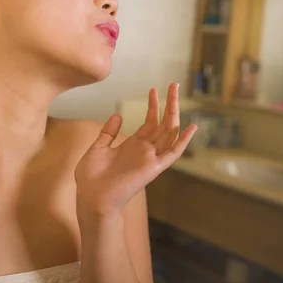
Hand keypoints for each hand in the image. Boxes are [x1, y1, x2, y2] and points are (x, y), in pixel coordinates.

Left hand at [75, 83, 197, 216]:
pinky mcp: (153, 168)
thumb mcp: (98, 148)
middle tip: (173, 84)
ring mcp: (150, 158)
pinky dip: (183, 141)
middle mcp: (144, 151)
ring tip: (176, 93)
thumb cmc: (91, 178)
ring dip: (174, 113)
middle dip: (168, 103)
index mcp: (132, 146)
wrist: (91, 198)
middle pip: (162, 123)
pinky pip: (172, 154)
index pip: (149, 122)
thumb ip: (109, 133)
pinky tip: (191, 127)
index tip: (154, 90)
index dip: (153, 106)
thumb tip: (118, 115)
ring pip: (169, 132)